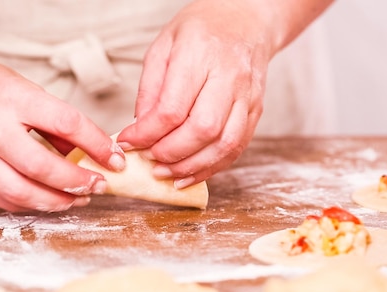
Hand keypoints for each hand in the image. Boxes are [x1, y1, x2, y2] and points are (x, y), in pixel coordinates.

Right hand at [0, 53, 124, 211]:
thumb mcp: (23, 88)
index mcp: (12, 99)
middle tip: (100, 185)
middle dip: (79, 181)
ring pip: (23, 193)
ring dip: (58, 201)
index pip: (66, 123)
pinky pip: (4, 200)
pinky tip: (51, 201)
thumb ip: (54, 119)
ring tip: (81, 197)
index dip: (97, 144)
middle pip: (43, 167)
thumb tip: (90, 149)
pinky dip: (33, 205)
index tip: (116, 158)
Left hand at [117, 0, 281, 187]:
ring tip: (168, 175)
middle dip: (171, 154)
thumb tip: (140, 130)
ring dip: (193, 167)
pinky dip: (213, 166)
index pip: (173, 108)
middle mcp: (229, 76)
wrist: (247, 21)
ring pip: (225, 144)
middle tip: (150, 161)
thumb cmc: (201, 30)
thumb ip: (150, 89)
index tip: (129, 143)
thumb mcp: (163, 46)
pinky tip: (192, 172)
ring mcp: (247, 96)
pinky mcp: (257, 110)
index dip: (147, 133)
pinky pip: (237, 147)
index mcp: (200, 55)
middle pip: (202, 129)